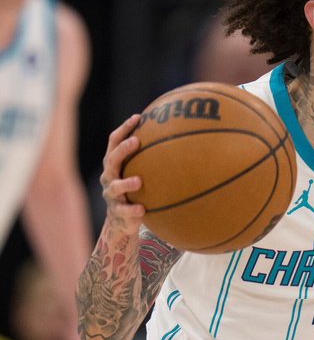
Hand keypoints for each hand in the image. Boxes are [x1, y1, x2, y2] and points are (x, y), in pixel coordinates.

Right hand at [100, 114, 145, 230]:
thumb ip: (150, 158)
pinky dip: (132, 210)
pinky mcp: (118, 212)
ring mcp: (112, 195)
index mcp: (114, 165)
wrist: (122, 221)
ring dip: (126, 183)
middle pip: (112, 161)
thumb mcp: (140, 173)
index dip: (124, 129)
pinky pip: (124, 211)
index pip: (114, 143)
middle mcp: (109, 178)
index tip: (137, 117)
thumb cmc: (135, 191)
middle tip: (135, 142)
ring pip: (115, 187)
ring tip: (139, 181)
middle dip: (123, 150)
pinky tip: (142, 209)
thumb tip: (179, 136)